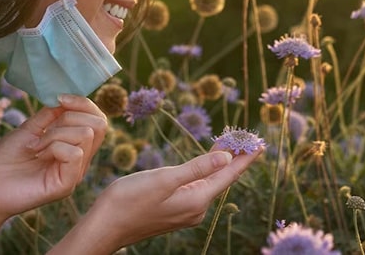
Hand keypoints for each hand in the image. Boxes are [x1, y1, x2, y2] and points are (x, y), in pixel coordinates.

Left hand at [0, 94, 107, 225]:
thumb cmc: (4, 160)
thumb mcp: (30, 128)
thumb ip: (51, 114)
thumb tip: (68, 97)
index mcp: (75, 145)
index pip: (98, 119)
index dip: (83, 103)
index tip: (59, 98)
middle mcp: (80, 159)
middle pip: (99, 124)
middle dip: (70, 116)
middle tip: (44, 130)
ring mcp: (75, 172)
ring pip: (86, 134)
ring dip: (56, 133)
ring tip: (37, 146)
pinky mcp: (67, 184)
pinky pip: (75, 153)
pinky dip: (54, 146)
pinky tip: (38, 155)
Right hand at [49, 146, 263, 252]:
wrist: (104, 226)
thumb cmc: (129, 200)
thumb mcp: (164, 179)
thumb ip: (197, 168)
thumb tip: (228, 158)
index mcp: (197, 200)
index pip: (229, 175)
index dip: (245, 158)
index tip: (260, 143)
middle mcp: (195, 208)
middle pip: (222, 178)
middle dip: (235, 157)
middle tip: (247, 137)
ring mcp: (185, 210)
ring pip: (210, 181)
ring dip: (220, 162)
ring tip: (231, 143)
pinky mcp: (174, 209)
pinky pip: (198, 186)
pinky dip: (205, 170)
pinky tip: (206, 161)